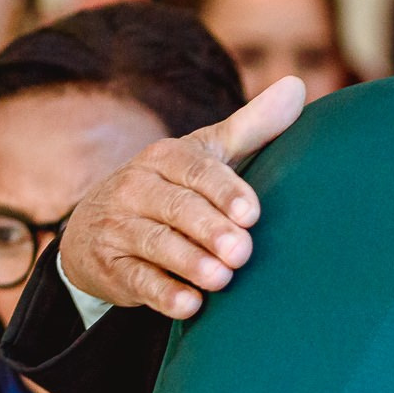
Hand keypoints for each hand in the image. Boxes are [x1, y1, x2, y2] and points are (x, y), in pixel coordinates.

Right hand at [57, 77, 305, 318]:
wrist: (96, 227)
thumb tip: (297, 86)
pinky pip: (135, 280)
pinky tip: (189, 307)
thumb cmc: (173, 188)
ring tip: (222, 279)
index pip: (194, 169)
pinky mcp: (108, 267)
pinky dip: (161, 294)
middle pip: (175, 208)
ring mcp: (117, 228)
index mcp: (164, 158)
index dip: (222, 189)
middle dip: (210, 229)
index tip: (251, 212)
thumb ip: (252, 126)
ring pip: (154, 244)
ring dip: (189, 263)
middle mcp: (135, 188)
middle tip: (242, 251)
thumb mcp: (207, 154)